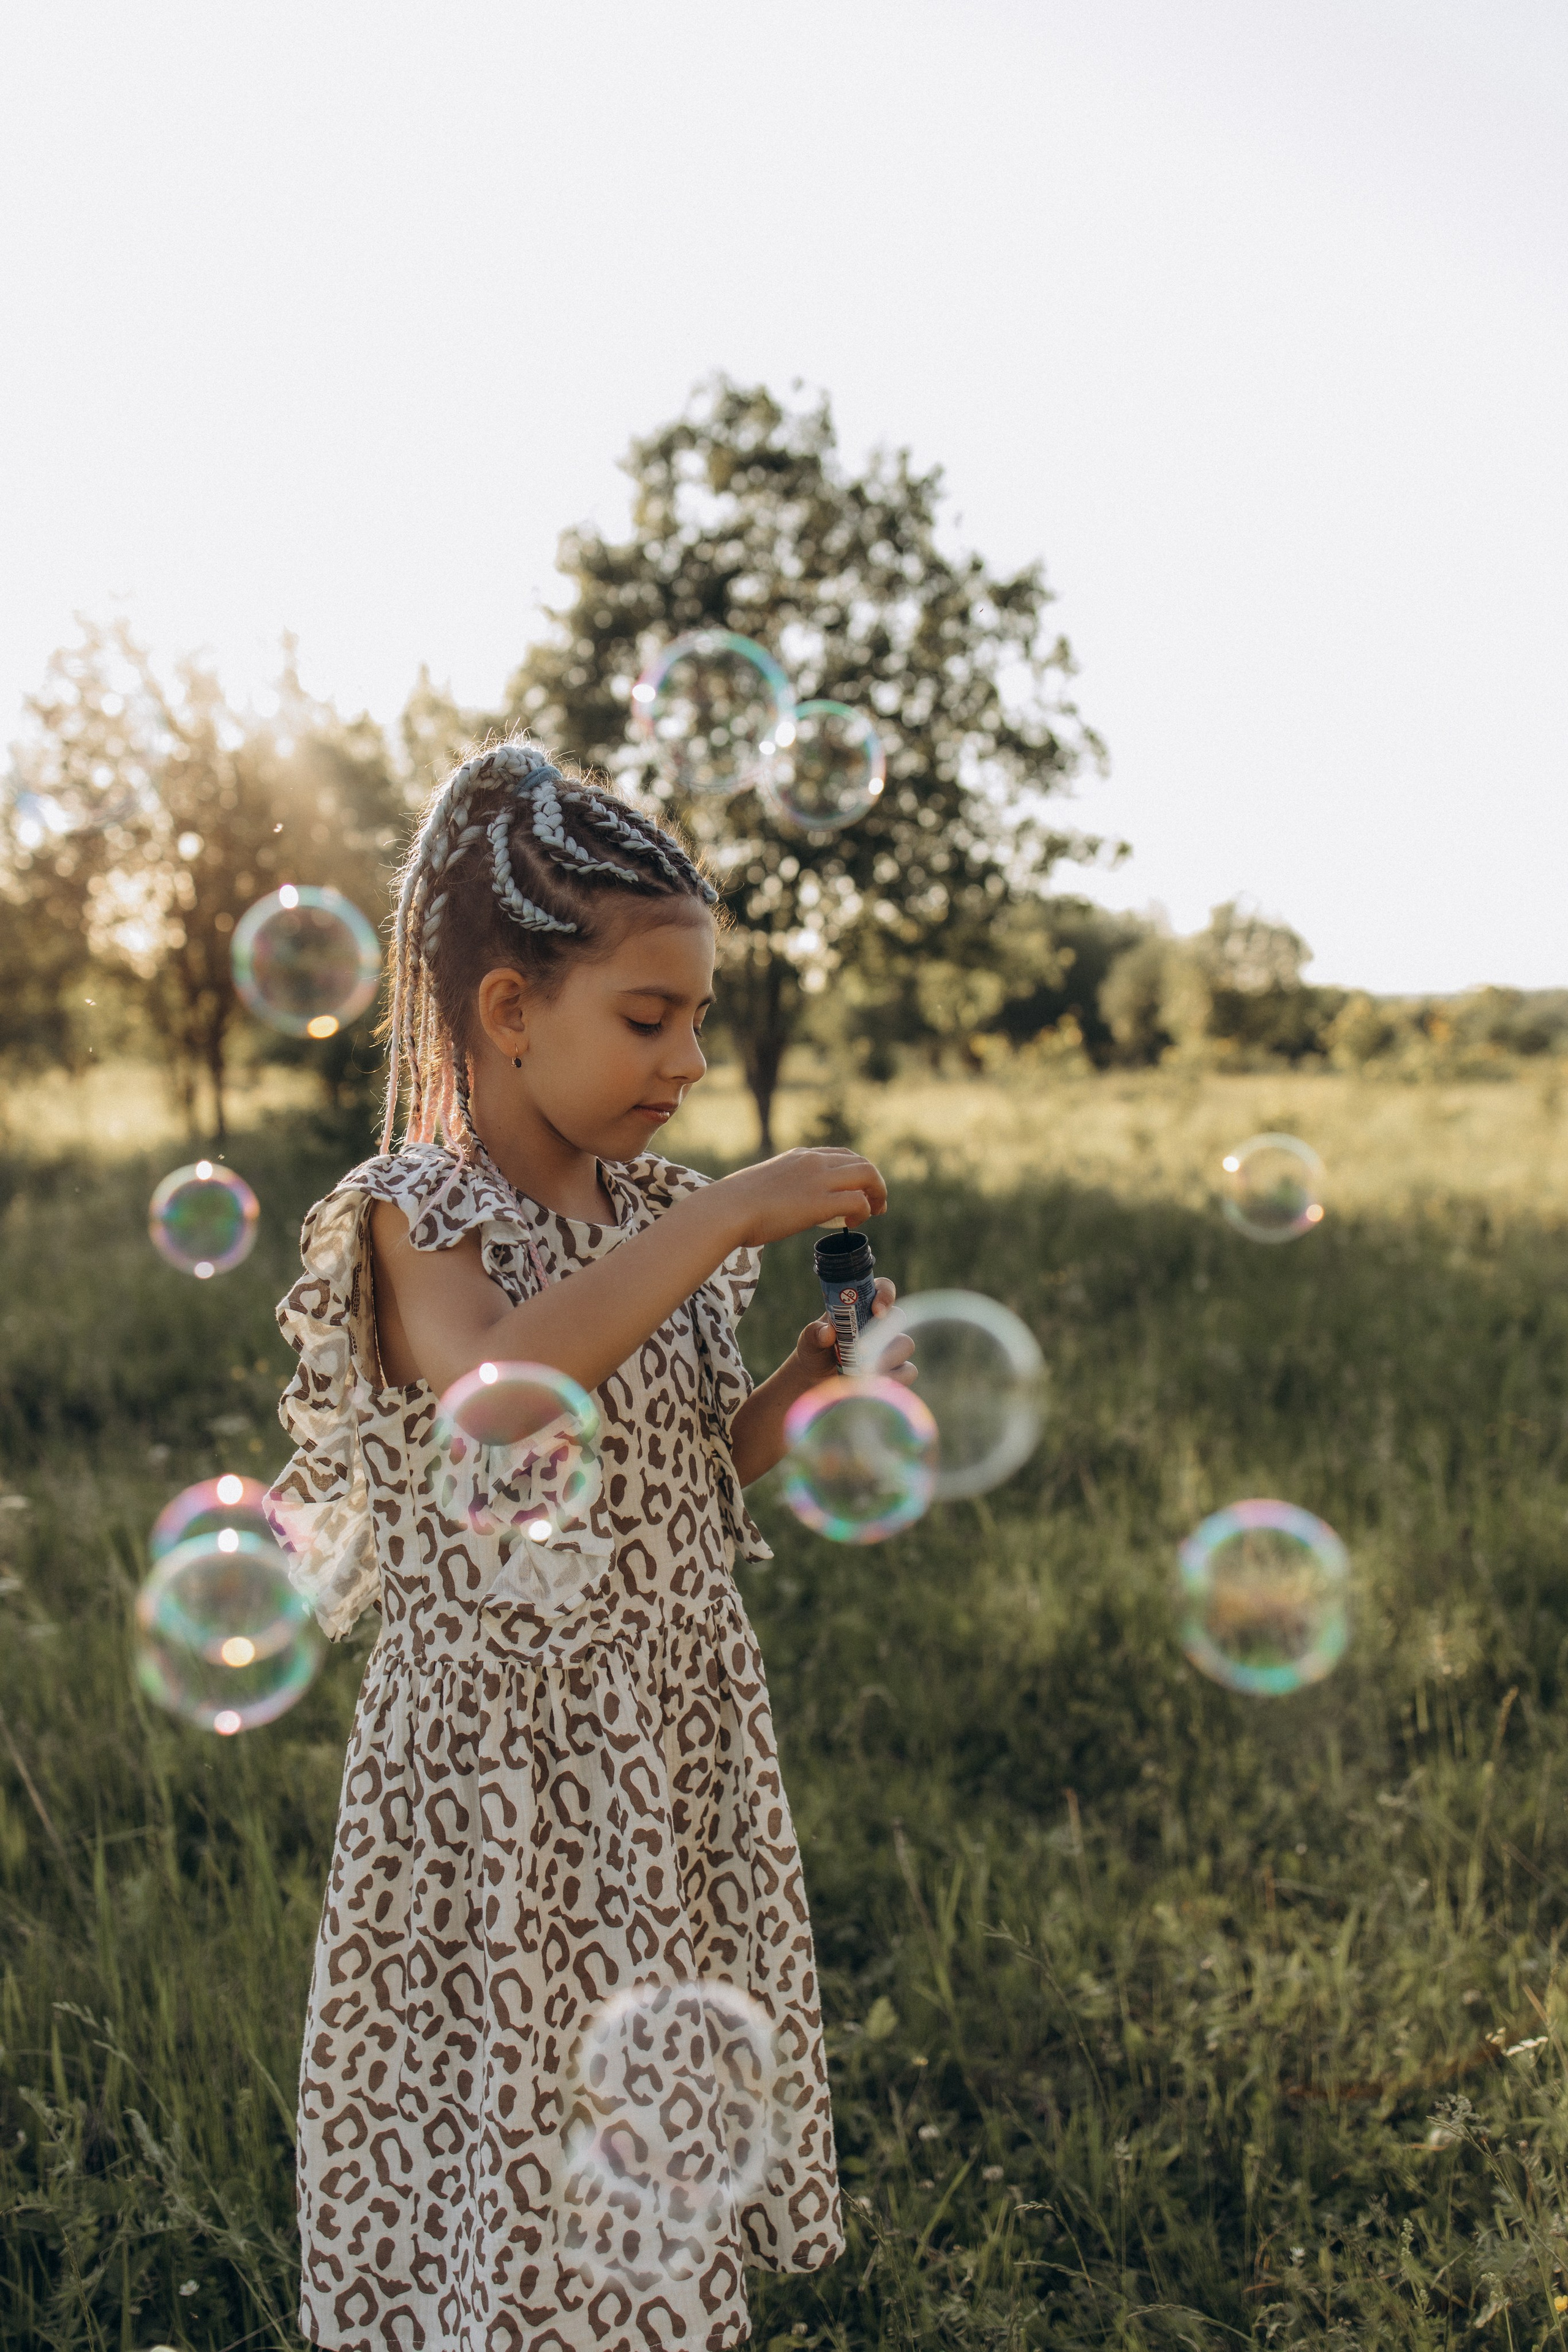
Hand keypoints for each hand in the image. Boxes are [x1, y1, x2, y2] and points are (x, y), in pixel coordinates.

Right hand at [714, 1148, 888, 1249]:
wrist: (727, 1209)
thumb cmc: (736, 1204)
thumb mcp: (765, 1185)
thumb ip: (783, 1187)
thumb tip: (785, 1204)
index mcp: (800, 1156)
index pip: (842, 1155)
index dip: (858, 1174)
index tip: (860, 1192)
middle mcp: (813, 1161)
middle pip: (862, 1163)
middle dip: (875, 1183)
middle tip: (877, 1206)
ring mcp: (818, 1179)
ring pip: (868, 1175)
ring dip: (877, 1194)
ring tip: (873, 1213)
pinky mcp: (819, 1202)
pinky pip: (858, 1201)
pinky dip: (863, 1212)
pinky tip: (852, 1224)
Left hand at [794, 1278, 916, 1384]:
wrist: (816, 1380)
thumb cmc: (815, 1351)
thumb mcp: (809, 1339)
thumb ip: (815, 1333)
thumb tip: (827, 1333)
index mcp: (863, 1306)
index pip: (884, 1288)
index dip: (885, 1295)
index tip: (877, 1310)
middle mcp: (881, 1323)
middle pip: (898, 1318)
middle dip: (882, 1335)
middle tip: (862, 1351)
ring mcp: (891, 1347)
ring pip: (906, 1345)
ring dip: (886, 1359)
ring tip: (863, 1372)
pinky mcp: (896, 1370)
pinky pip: (908, 1371)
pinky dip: (893, 1379)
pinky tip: (874, 1385)